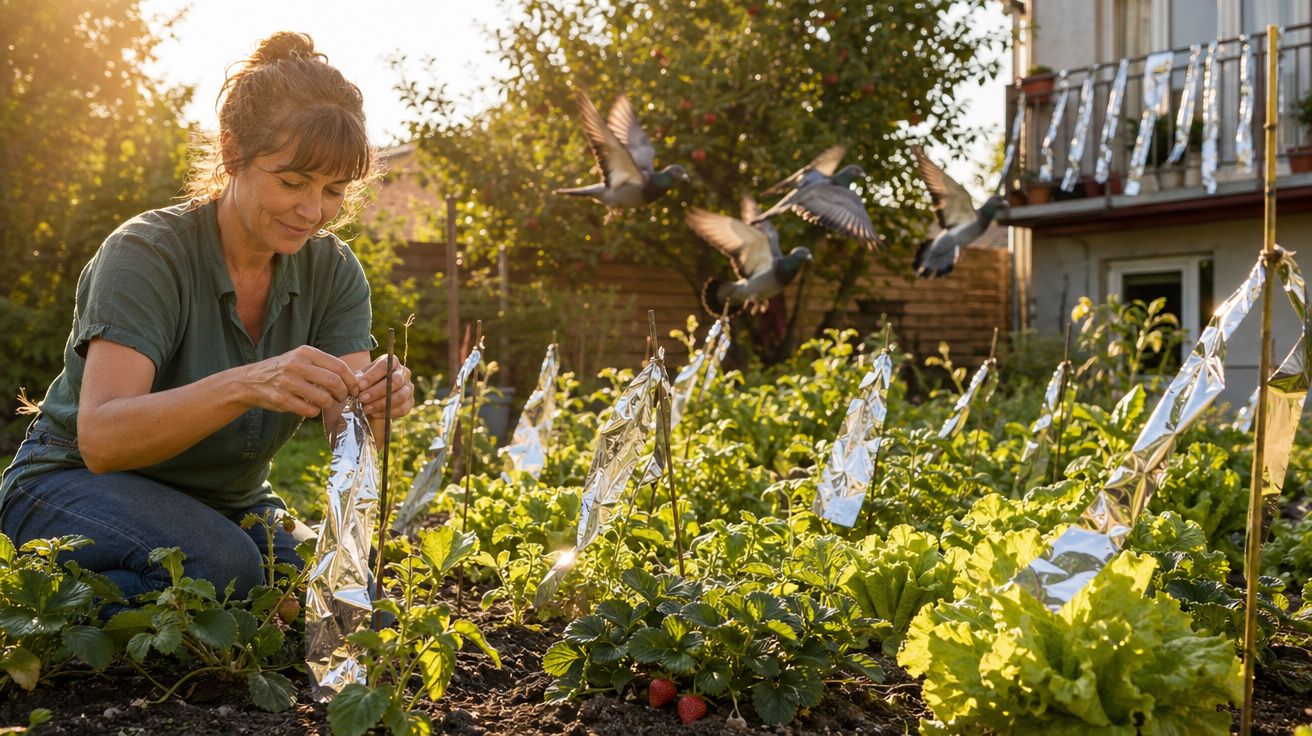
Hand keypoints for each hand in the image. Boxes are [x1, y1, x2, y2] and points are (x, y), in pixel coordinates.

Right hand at [244, 346, 359, 417]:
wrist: (251, 381)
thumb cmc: (285, 370)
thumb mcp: (301, 358)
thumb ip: (324, 365)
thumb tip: (354, 379)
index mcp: (306, 352)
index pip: (339, 367)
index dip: (352, 381)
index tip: (355, 389)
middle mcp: (297, 365)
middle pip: (334, 382)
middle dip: (343, 393)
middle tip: (342, 397)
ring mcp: (288, 383)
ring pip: (324, 399)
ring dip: (329, 404)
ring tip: (325, 402)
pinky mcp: (282, 399)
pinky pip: (310, 410)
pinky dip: (314, 411)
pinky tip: (309, 407)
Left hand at [356, 354, 413, 419]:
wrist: (372, 396)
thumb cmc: (365, 384)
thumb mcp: (360, 378)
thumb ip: (359, 380)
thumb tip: (358, 386)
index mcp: (392, 362)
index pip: (385, 365)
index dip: (372, 375)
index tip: (360, 385)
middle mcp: (404, 373)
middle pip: (395, 380)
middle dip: (377, 391)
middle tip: (362, 398)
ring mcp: (409, 388)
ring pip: (400, 396)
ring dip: (381, 404)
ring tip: (366, 408)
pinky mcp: (410, 402)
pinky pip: (402, 409)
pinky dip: (387, 413)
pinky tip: (374, 414)